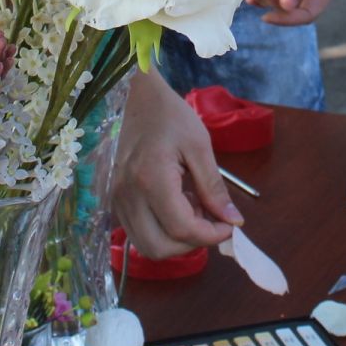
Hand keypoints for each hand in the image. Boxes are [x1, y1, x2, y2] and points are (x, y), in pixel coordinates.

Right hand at [111, 69, 241, 256]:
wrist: (131, 96)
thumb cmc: (168, 114)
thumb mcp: (199, 145)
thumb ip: (214, 187)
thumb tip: (233, 221)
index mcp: (151, 179)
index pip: (182, 230)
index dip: (211, 235)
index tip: (230, 224)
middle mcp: (127, 196)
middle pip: (160, 249)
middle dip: (192, 243)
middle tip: (211, 219)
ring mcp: (115, 200)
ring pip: (146, 245)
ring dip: (175, 240)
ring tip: (192, 209)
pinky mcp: (112, 200)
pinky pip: (136, 232)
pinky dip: (159, 230)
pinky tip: (174, 205)